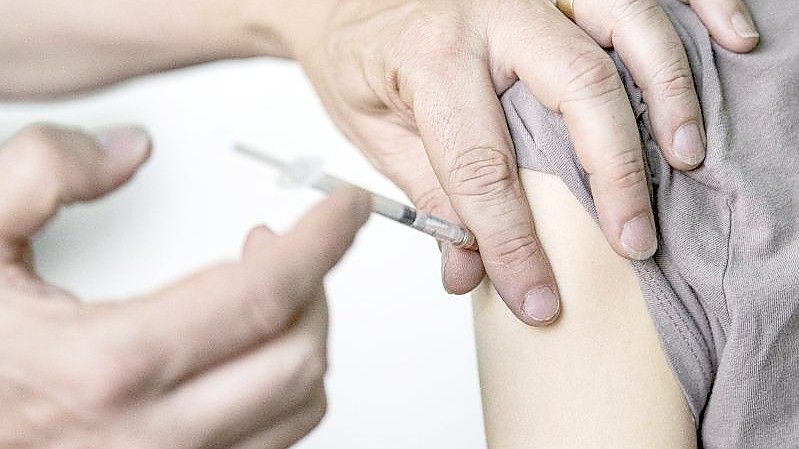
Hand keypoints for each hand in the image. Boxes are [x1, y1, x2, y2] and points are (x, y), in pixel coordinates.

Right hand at [0, 124, 369, 448]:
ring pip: (298, 406)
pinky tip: (253, 348)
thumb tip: (128, 151)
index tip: (346, 207)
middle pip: (297, 355)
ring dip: (306, 334)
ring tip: (268, 290)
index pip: (262, 295)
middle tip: (293, 242)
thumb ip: (38, 176)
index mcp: (107, 365)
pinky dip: (285, 384)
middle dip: (316, 285)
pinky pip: (273, 440)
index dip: (322, 240)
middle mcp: (151, 435)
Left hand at [289, 0, 757, 325]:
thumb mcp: (377, 138)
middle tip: (634, 241)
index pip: (483, 168)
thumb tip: (470, 272)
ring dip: (667, 94)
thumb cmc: (360, 63)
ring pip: (626, 25)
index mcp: (430, 57)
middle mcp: (490, 10)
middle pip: (577, 89)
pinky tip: (728, 42)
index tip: (538, 300)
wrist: (344, 0)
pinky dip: (695, 9)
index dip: (514, 245)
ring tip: (686, 159)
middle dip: (613, 174)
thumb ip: (432, 199)